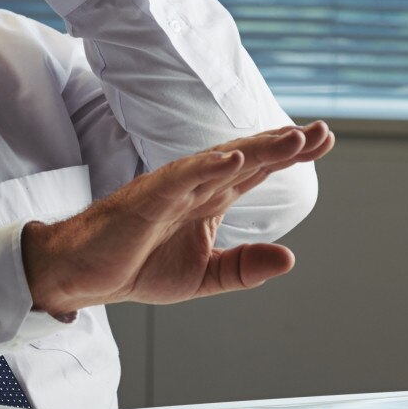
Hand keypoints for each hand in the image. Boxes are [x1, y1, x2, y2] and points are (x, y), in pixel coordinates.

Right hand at [20, 122, 336, 316]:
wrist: (83, 275)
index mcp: (209, 201)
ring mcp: (172, 190)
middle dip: (284, 144)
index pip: (257, 172)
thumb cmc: (135, 267)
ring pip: (220, 161)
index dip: (289, 156)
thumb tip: (290, 258)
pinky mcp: (147, 200)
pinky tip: (233, 158)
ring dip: (256, 149)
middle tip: (322, 132)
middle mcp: (195, 188)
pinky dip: (207, 167)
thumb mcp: (203, 276)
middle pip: (247, 158)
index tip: (323, 141)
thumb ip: (244, 267)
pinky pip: (180, 179)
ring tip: (290, 139)